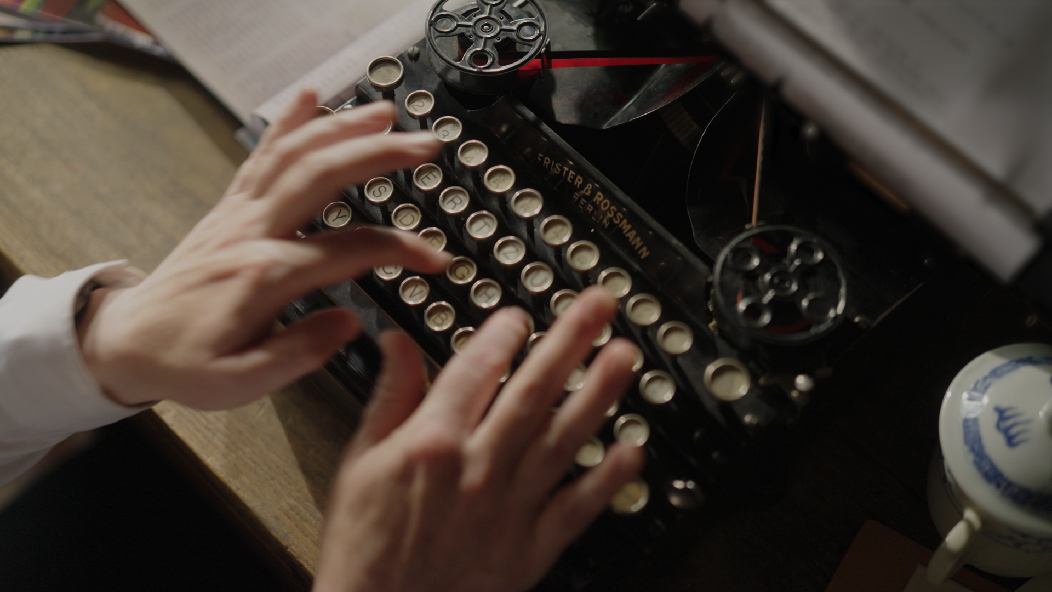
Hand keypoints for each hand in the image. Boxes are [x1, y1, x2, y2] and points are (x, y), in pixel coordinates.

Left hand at [77, 89, 449, 408]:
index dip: (401, 250)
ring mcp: (239, 213)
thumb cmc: (184, 362)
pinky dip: (289, 122)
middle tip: (424, 145)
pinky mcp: (231, 207)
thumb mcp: (240, 381)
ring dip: (342, 126)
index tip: (434, 259)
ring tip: (385, 113)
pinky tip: (311, 97)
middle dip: (378, 153)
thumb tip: (348, 322)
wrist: (130, 340)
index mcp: (264, 275)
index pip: (350, 250)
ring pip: (294, 154)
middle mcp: (252, 232)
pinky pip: (262, 154)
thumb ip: (299, 353)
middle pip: (321, 175)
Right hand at [313, 287, 645, 591]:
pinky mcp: (529, 549)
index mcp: (431, 443)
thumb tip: (396, 343)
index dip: (505, 333)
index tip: (521, 314)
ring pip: (563, 439)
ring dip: (599, 394)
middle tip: (599, 307)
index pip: (477, 369)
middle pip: (533, 392)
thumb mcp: (359, 461)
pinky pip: (577, 508)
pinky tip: (633, 450)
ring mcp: (508, 509)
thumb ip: (389, 396)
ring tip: (625, 357)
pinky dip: (608, 479)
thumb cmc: (364, 545)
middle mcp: (477, 470)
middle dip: (571, 341)